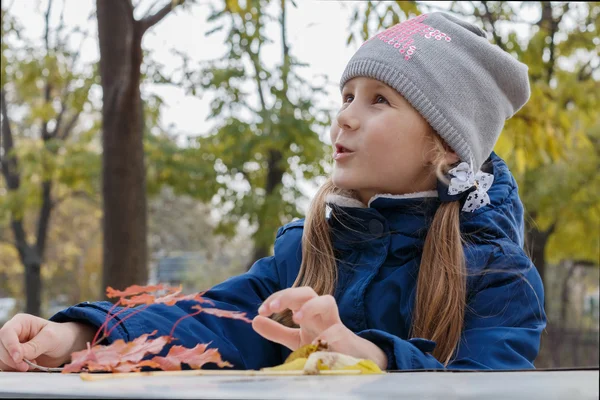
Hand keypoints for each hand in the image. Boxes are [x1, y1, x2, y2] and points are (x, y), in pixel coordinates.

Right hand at [0, 313, 95, 371]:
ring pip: (1, 358)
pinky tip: (29, 367)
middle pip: (1, 347)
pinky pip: (6, 366)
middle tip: (26, 366)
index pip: (7, 333)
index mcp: (21, 322)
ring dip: (14, 365)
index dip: (10, 346)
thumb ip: (34, 346)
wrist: (66, 346)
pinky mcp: (13, 357)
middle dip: (12, 359)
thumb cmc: (60, 336)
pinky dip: (15, 369)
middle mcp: (13, 333)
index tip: (19, 358)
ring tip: (32, 364)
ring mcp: (12, 346)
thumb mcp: (51, 339)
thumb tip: (18, 355)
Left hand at [252, 287, 387, 368]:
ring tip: (295, 317)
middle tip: (272, 308)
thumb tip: (254, 320)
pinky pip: (337, 330)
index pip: (290, 296)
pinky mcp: (344, 336)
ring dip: (310, 306)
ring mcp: (334, 322)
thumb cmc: (322, 344)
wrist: (351, 359)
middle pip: (306, 292)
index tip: (261, 312)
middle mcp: (320, 312)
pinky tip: (311, 337)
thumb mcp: (295, 339)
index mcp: (307, 310)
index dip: (275, 299)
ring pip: (326, 301)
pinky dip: (324, 332)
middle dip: (288, 296)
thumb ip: (276, 331)